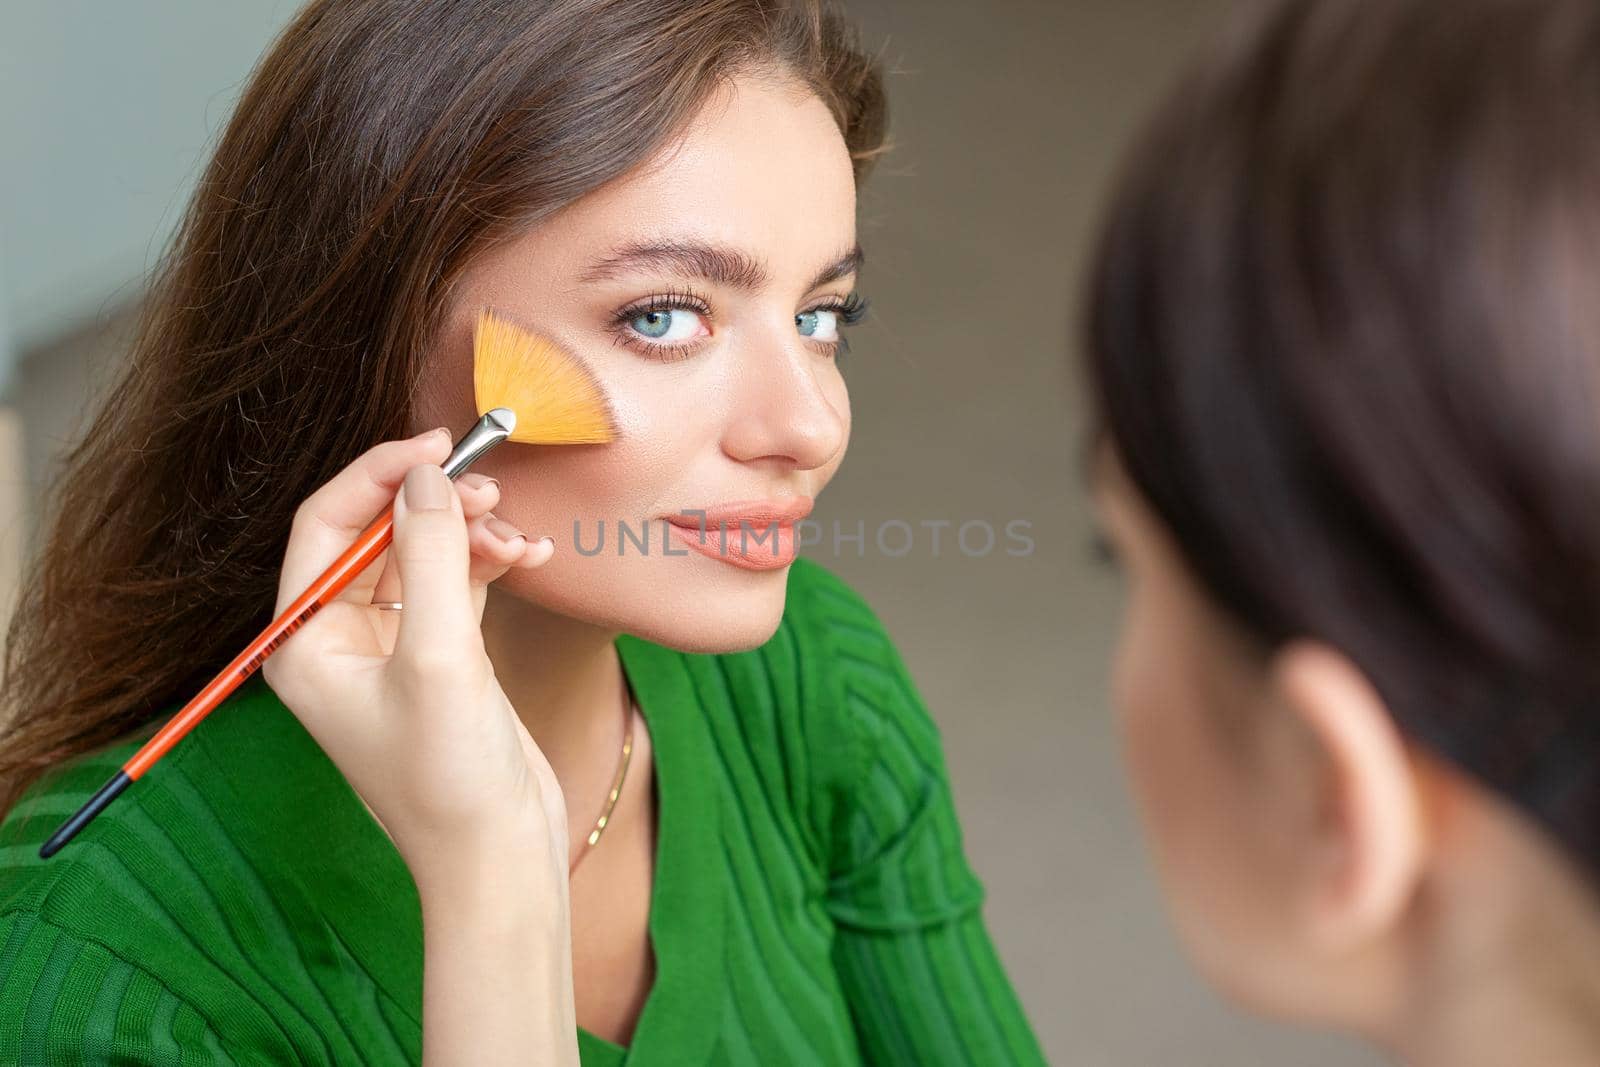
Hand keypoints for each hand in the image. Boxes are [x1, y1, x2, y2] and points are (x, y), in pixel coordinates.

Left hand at [261, 428, 566, 879]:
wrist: (498, 858)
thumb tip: (428, 474)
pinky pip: (456, 584)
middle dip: (434, 505)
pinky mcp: (438, 660)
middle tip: (491, 486)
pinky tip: (531, 559)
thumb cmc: (450, 778)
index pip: (325, 525)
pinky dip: (491, 564)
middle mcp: (337, 642)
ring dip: (470, 534)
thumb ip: (433, 556)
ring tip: (517, 536)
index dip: (378, 475)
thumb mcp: (439, 657)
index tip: (438, 444)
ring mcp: (389, 651)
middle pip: (377, 534)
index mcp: (305, 644)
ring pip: (423, 555)